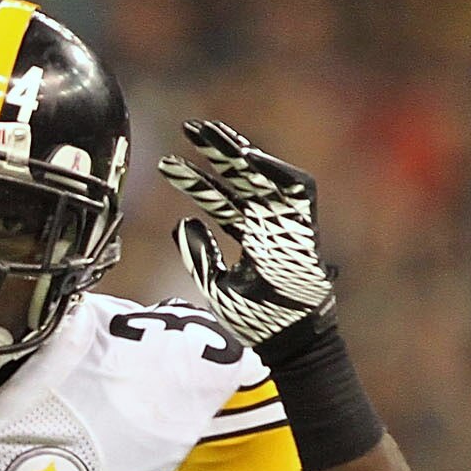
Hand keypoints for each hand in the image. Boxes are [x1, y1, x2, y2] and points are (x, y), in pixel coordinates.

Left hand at [157, 120, 338, 360]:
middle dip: (217, 153)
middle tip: (188, 128)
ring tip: (210, 132)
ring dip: (240, 153)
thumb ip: (201, 256)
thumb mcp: (217, 286)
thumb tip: (181, 223)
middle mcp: (269, 225)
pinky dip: (276, 172)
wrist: (288, 342)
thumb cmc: (257, 320)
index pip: (222, 201)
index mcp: (252, 237)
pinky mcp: (303, 229)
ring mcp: (286, 224)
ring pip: (264, 177)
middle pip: (241, 179)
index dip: (196, 181)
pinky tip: (250, 156)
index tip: (168, 163)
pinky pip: (297, 192)